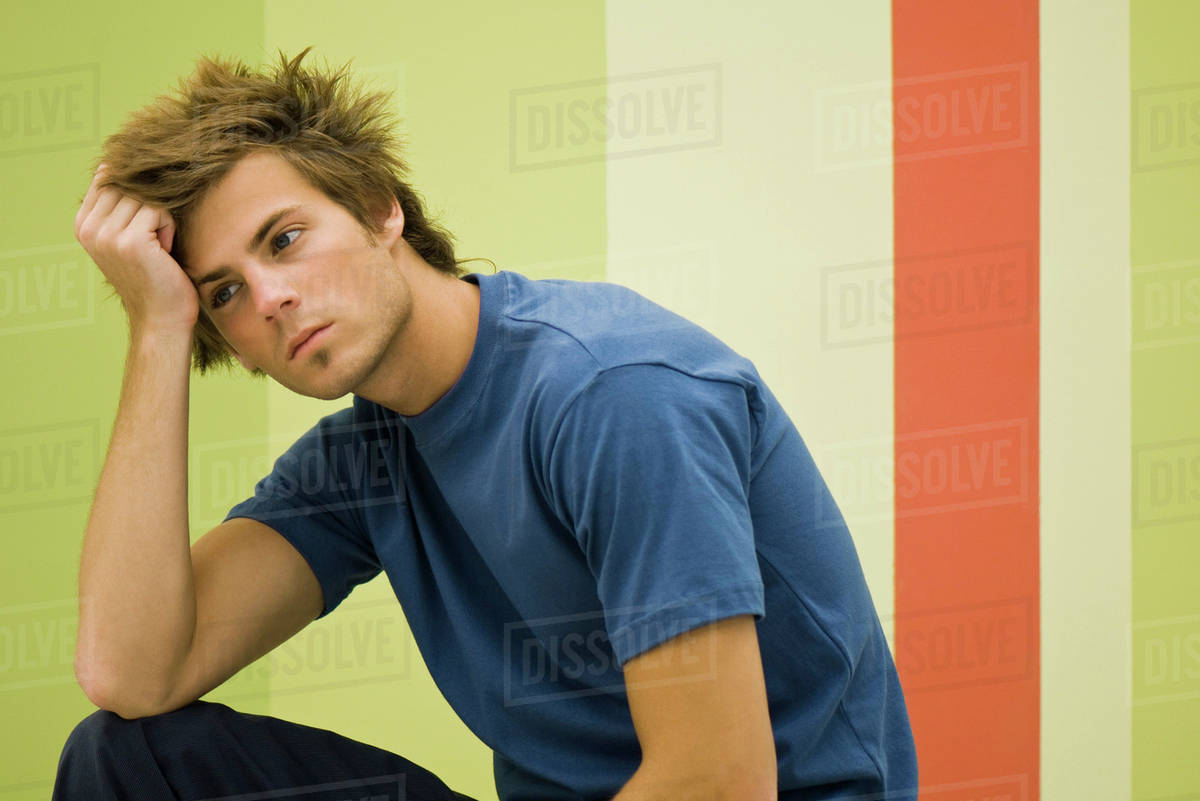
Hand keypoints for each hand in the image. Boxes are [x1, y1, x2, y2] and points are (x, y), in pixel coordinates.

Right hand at [75, 164, 198, 332]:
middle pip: (129, 184)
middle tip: (157, 238)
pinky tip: (165, 251)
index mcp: (83, 224)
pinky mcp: (129, 241)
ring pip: (146, 196)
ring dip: (163, 218)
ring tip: (160, 246)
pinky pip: (159, 210)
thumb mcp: (130, 235)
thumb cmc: (155, 275)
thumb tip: (114, 163)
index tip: (148, 219)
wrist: (161, 317)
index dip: (137, 191)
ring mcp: (106, 234)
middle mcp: (89, 227)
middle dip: (152, 206)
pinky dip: (169, 228)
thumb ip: (120, 204)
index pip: (109, 178)